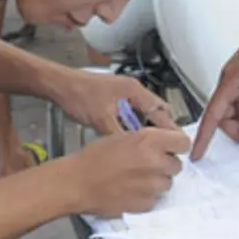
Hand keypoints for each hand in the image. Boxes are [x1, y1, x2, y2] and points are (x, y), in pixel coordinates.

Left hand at [49, 68, 175, 136]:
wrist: (60, 86)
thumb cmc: (79, 95)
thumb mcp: (101, 119)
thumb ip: (120, 135)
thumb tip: (135, 153)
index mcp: (134, 91)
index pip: (161, 111)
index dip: (170, 129)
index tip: (178, 144)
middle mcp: (132, 90)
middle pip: (156, 111)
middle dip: (163, 129)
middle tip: (168, 148)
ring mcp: (123, 94)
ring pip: (144, 113)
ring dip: (149, 127)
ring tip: (154, 147)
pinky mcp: (114, 99)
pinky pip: (132, 114)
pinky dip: (136, 125)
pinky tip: (133, 139)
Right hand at [63, 127, 189, 216]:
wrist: (77, 182)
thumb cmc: (95, 156)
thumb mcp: (123, 137)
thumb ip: (147, 140)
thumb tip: (164, 145)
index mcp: (149, 141)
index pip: (183, 142)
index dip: (176, 145)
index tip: (170, 148)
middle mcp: (155, 162)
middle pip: (177, 165)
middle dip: (165, 164)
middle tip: (147, 164)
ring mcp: (152, 186)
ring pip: (167, 183)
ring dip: (157, 181)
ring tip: (136, 179)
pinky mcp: (146, 204)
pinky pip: (155, 199)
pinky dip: (147, 196)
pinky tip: (131, 191)